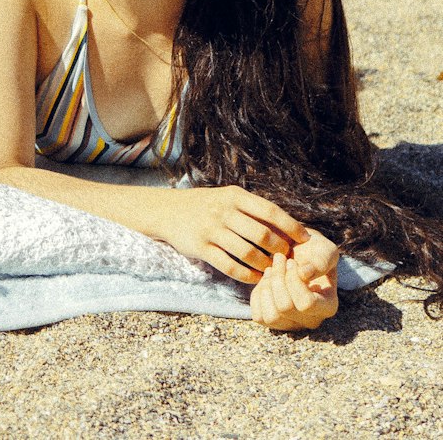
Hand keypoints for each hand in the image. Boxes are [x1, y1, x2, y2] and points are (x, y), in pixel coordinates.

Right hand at [164, 186, 308, 283]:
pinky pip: (231, 266)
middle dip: (280, 249)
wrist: (168, 210)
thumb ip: (252, 209)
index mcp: (234, 196)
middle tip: (288, 258)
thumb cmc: (206, 205)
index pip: (270, 211)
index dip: (291, 226)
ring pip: (248, 252)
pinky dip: (247, 275)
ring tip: (273, 269)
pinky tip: (255, 277)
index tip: (305, 239)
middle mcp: (223, 211)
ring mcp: (211, 230)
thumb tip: (287, 225)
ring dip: (265, 264)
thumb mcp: (227, 197)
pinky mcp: (202, 248)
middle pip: (262, 234)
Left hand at [250, 231, 339, 330]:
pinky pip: (259, 316)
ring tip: (270, 269)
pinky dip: (258, 295)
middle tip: (278, 259)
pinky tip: (265, 279)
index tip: (290, 261)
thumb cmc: (312, 250)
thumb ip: (321, 260)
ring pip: (272, 316)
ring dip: (267, 287)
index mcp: (328, 306)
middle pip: (285, 308)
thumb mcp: (324, 249)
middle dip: (278, 279)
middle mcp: (311, 320)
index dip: (293, 280)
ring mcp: (292, 323)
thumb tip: (304, 275)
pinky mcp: (273, 320)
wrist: (296, 249)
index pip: (306, 304)